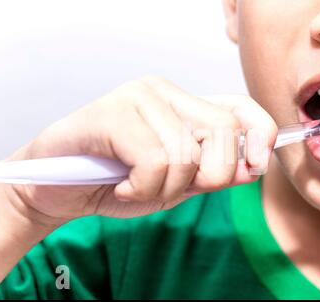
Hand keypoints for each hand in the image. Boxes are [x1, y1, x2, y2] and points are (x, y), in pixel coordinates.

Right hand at [7, 77, 277, 225]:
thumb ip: (212, 173)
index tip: (257, 164)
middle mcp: (164, 93)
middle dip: (209, 177)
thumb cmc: (117, 183)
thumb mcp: (176, 184)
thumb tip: (253, 166)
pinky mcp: (112, 113)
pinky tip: (122, 185)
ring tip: (137, 187)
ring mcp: (138, 98)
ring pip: (186, 154)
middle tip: (171, 190)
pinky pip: (154, 161)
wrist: (59, 189)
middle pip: (223, 131)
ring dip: (165, 190)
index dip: (261, 133)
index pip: (239, 107)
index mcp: (184, 106)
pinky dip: (142, 189)